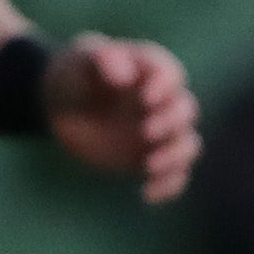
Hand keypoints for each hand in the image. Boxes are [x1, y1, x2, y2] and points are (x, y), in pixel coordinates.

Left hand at [46, 32, 200, 203]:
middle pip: (185, 111)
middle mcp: (163, 102)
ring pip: (187, 144)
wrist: (65, 105)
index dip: (165, 87)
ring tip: (149, 165)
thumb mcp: (81, 62)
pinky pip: (175, 174)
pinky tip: (147, 194)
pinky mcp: (153, 156)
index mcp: (151, 71)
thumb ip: (102, 59)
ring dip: (176, 156)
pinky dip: (169, 185)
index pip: (171, 75)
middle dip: (171, 123)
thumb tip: (125, 76)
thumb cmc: (76, 75)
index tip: (145, 99)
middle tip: (146, 132)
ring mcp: (161, 131)